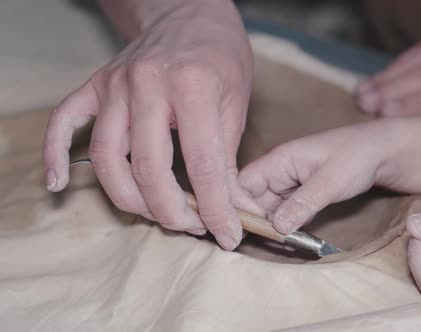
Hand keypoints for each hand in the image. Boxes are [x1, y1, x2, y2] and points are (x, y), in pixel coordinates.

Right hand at [43, 6, 260, 249]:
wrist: (188, 12)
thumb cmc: (219, 56)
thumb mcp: (237, 101)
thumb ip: (230, 157)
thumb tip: (237, 208)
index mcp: (192, 87)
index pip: (202, 163)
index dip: (216, 207)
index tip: (227, 234)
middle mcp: (146, 84)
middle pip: (147, 166)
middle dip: (170, 210)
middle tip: (192, 227)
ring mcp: (114, 85)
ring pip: (106, 156)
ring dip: (128, 197)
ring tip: (155, 215)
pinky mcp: (95, 86)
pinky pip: (64, 122)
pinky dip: (55, 154)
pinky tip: (59, 184)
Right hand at [238, 123, 393, 233]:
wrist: (383, 153)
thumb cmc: (357, 157)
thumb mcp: (330, 181)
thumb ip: (303, 203)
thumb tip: (277, 227)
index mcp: (280, 160)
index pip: (245, 183)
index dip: (242, 206)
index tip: (252, 229)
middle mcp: (280, 171)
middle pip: (254, 199)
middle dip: (258, 221)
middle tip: (268, 243)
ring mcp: (290, 183)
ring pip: (269, 208)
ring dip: (273, 227)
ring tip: (283, 244)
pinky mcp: (301, 194)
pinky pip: (285, 212)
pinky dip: (287, 226)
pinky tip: (293, 239)